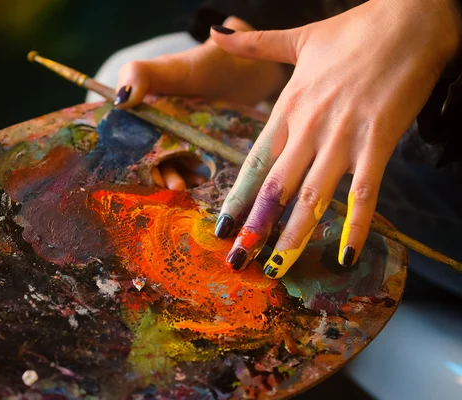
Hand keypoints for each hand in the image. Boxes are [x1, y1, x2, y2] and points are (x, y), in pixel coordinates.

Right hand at [114, 17, 288, 189]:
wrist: (250, 66)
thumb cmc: (206, 63)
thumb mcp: (170, 68)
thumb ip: (139, 75)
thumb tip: (119, 101)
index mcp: (141, 109)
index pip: (127, 139)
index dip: (131, 159)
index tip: (146, 174)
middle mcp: (157, 125)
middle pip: (149, 157)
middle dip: (158, 174)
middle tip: (173, 186)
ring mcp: (181, 137)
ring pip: (171, 164)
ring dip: (176, 179)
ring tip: (188, 187)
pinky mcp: (202, 146)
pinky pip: (194, 166)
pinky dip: (195, 176)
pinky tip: (202, 182)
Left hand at [211, 0, 459, 276]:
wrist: (411, 17)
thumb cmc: (355, 29)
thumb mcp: (297, 37)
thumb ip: (253, 44)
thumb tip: (215, 32)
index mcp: (289, 106)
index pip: (255, 162)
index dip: (238, 198)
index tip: (222, 227)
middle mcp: (310, 127)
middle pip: (276, 187)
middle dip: (256, 227)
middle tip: (238, 260)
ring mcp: (344, 136)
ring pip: (313, 196)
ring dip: (295, 236)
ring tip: (278, 268)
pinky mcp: (380, 140)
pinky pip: (365, 191)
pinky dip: (354, 224)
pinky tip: (345, 254)